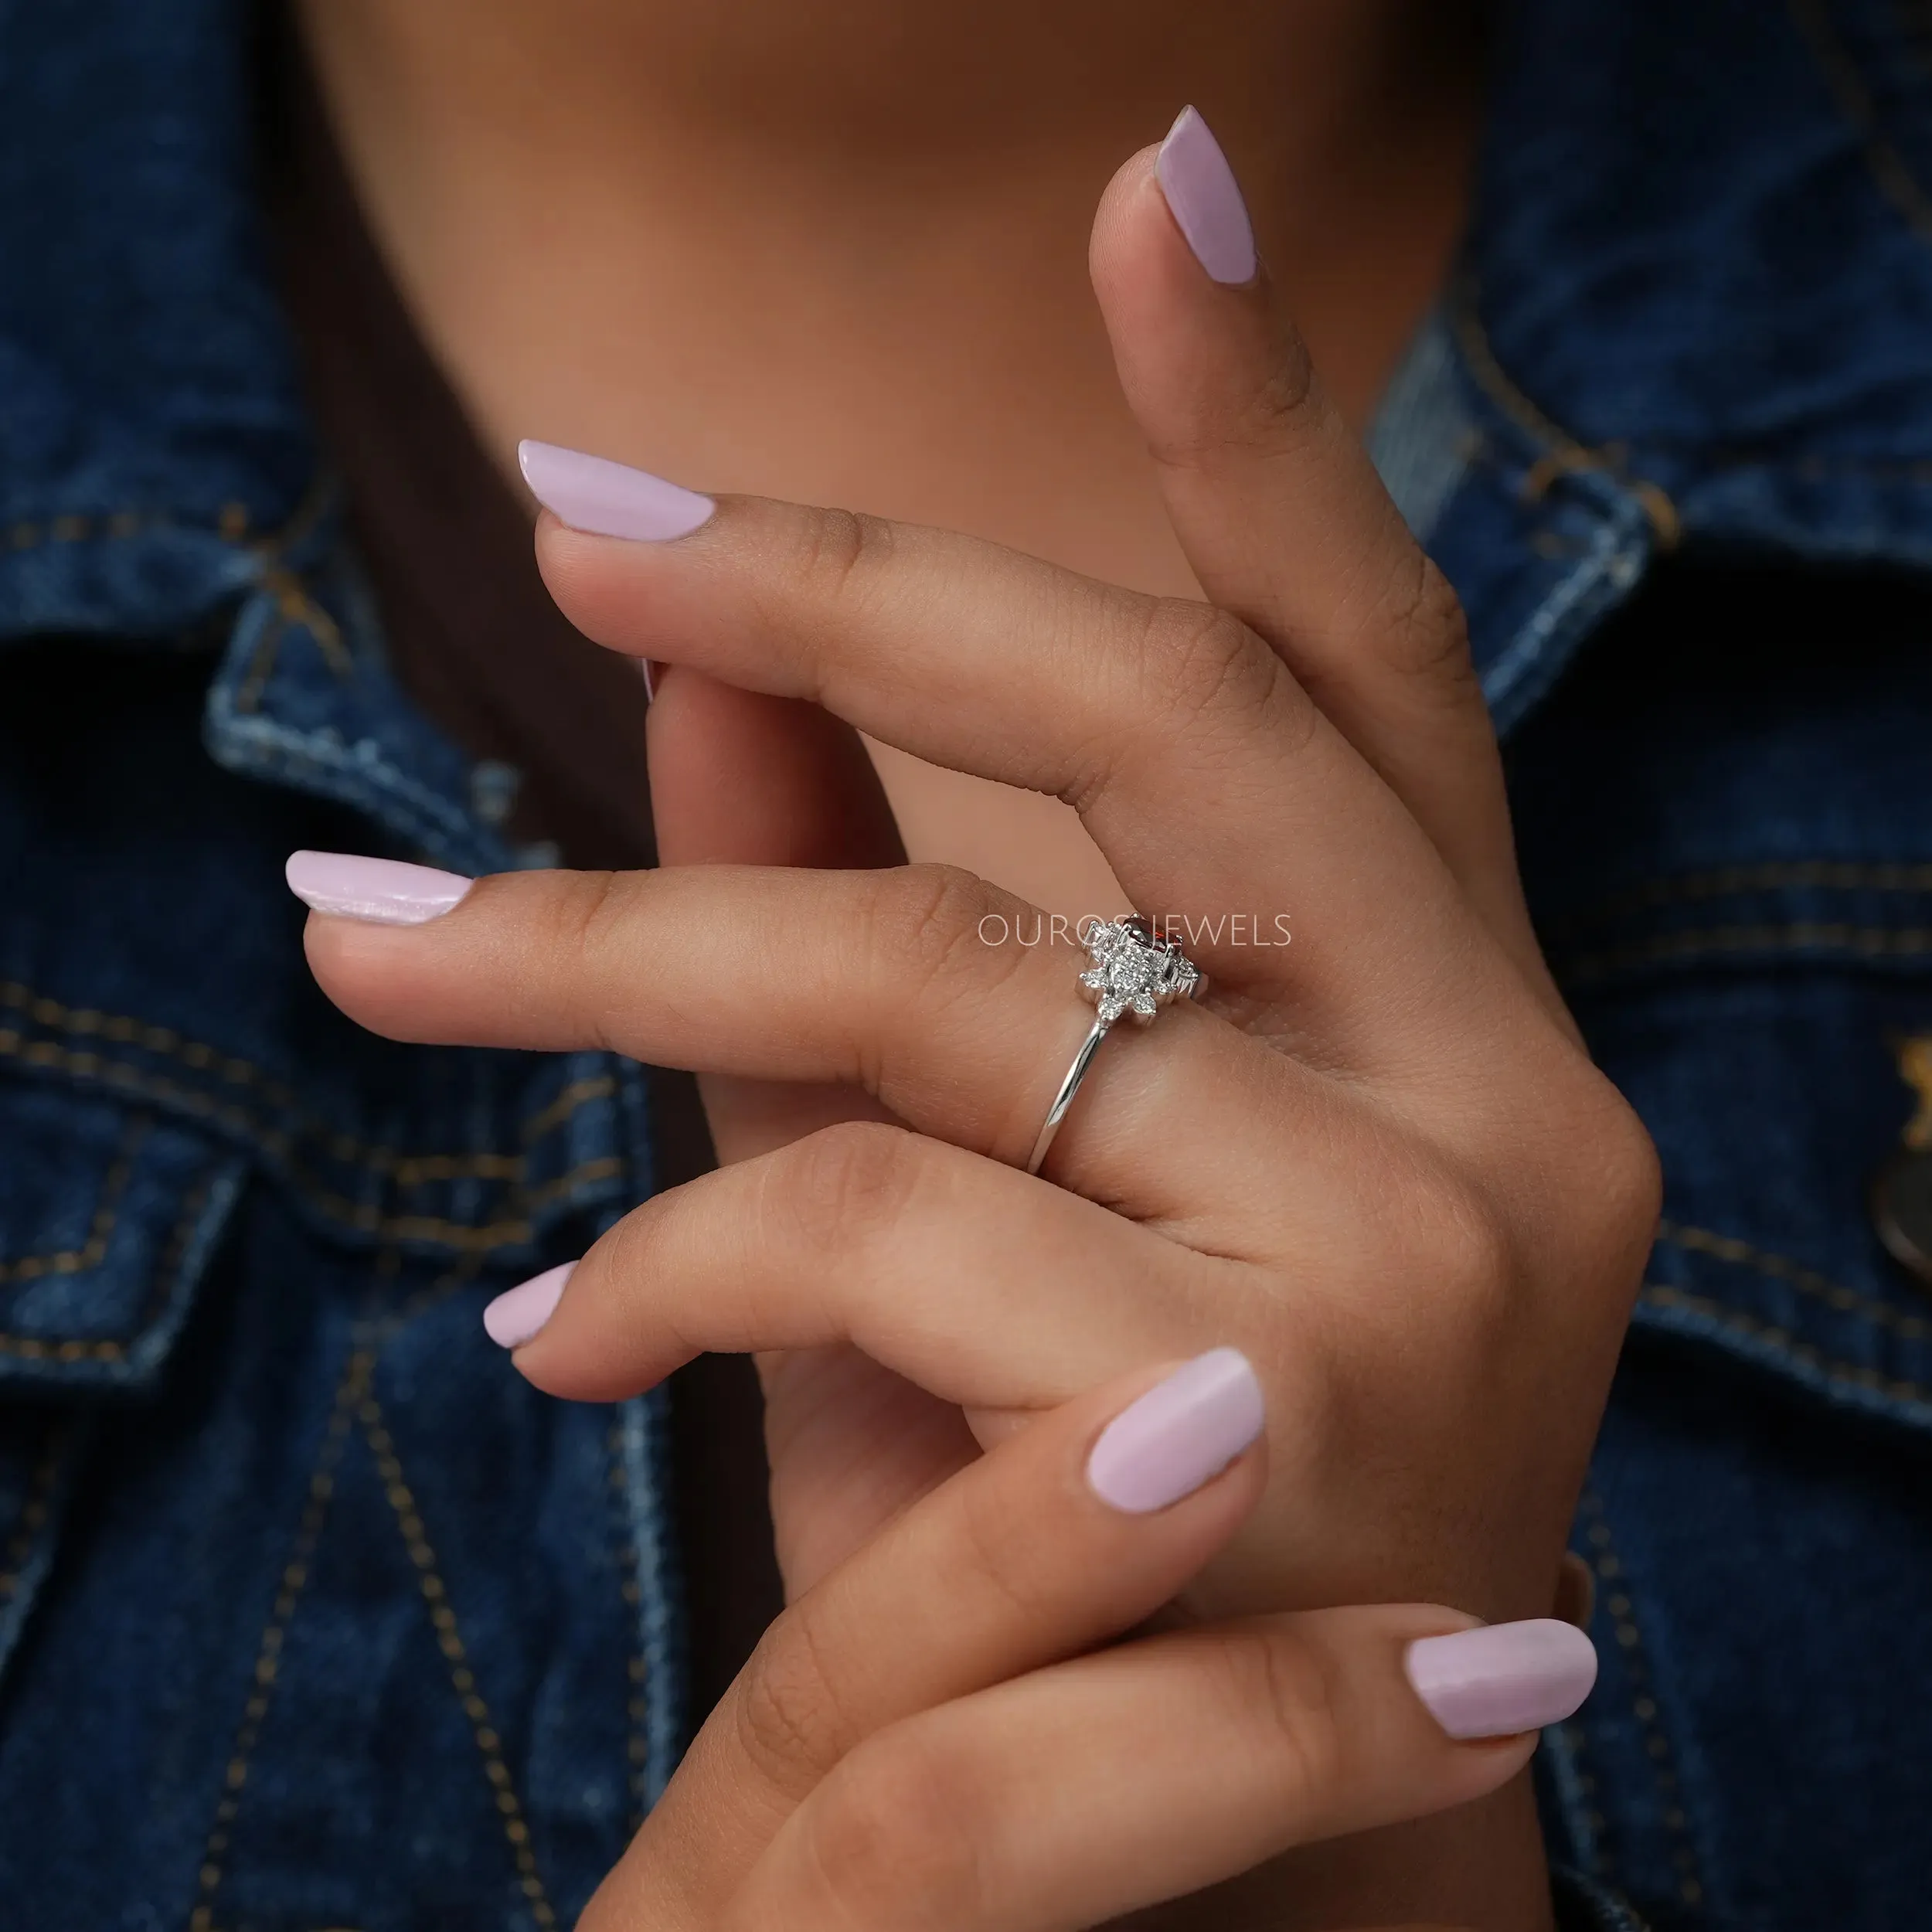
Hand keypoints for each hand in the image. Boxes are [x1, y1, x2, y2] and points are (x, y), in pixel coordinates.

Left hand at [296, 123, 1657, 1922]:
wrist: (1256, 1853)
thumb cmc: (1117, 1492)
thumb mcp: (1016, 1204)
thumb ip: (879, 939)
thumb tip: (704, 705)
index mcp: (1465, 1003)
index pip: (1375, 659)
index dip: (1262, 418)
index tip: (1148, 190)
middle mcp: (1504, 1081)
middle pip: (1161, 723)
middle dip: (855, 586)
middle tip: (588, 537)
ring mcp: (1426, 1234)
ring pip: (959, 969)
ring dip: (622, 944)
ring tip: (382, 963)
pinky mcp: (1290, 1406)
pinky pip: (890, 1220)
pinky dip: (683, 1253)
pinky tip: (565, 1326)